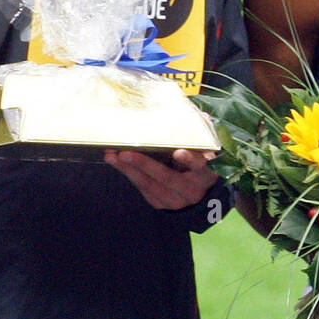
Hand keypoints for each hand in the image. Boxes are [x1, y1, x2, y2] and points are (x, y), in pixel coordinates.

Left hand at [105, 148, 219, 210]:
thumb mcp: (206, 157)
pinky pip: (142, 187)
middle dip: (144, 165)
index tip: (178, 151)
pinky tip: (116, 162)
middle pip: (167, 177)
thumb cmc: (199, 169)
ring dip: (129, 169)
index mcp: (204, 174)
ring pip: (149, 184)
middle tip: (126, 153)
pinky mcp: (159, 203)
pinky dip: (128, 173)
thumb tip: (202, 115)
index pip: (199, 167)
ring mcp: (173, 199)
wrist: (200, 199)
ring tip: (112, 155)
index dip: (189, 160)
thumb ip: (202, 138)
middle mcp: (189, 189)